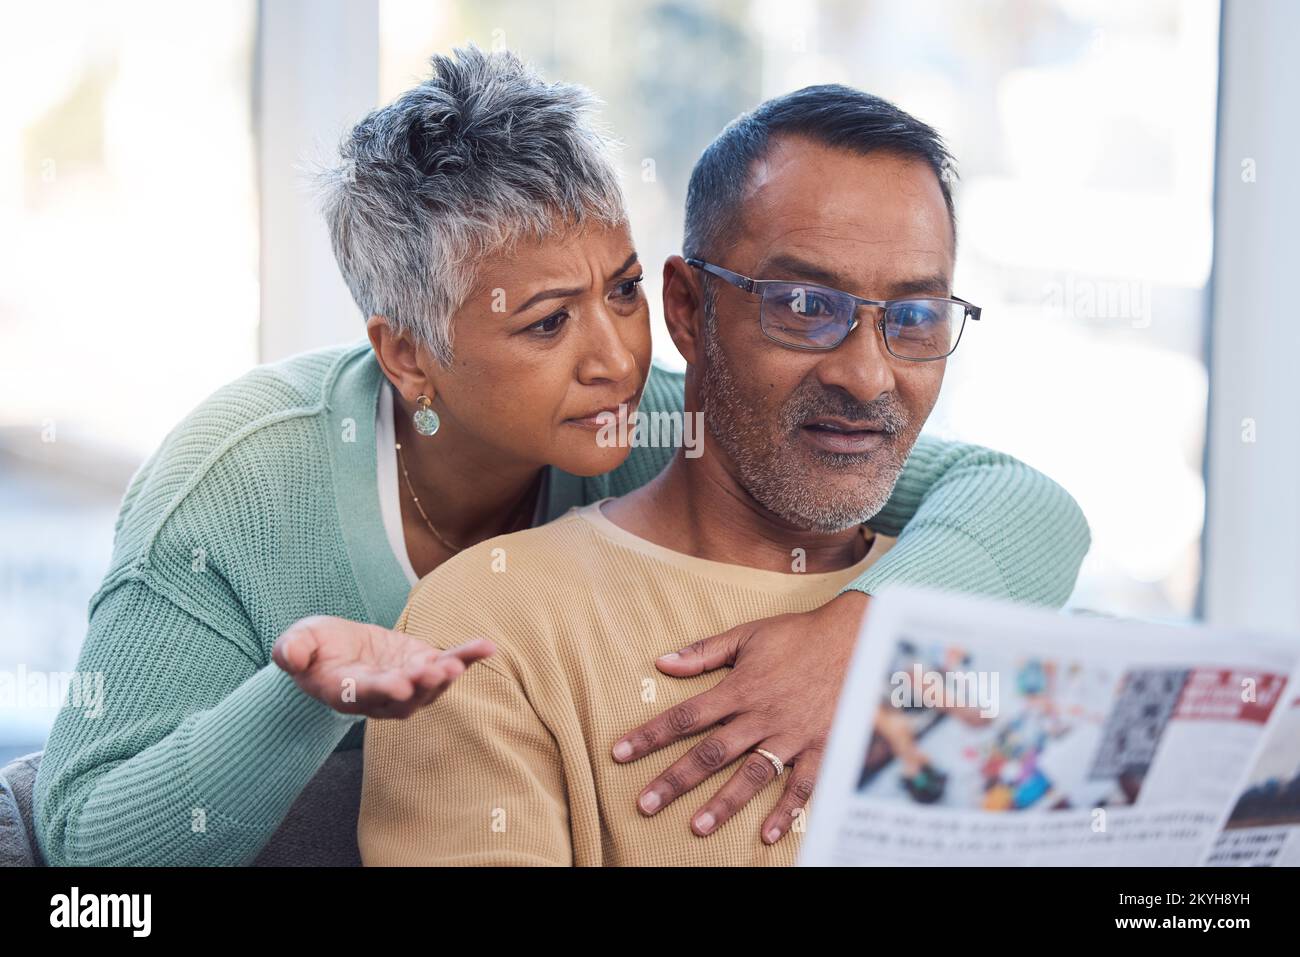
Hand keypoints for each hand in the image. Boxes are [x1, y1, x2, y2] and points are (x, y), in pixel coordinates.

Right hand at [272, 615, 494, 718]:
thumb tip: (290, 656)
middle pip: (404, 697)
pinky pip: (450, 664)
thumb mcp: (297, 642)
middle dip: (421, 686)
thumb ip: (293, 650)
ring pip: (430, 687)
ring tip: (461, 661)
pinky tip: (487, 646)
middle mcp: (381, 696)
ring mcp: (407, 684)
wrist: (336, 651)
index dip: (383, 690)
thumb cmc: (314, 648)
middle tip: (436, 673)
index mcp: (346, 691)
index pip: (366, 694)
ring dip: (447, 676)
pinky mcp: (425, 667)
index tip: (398, 685)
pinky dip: (469, 656)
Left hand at [611, 591, 868, 843]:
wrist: (858, 637)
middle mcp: (761, 717)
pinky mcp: (822, 748)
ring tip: (696, 827)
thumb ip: (704, 652)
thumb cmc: (800, 635)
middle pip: (710, 753)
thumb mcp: (748, 635)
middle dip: (675, 780)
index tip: (619, 753)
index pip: (685, 716)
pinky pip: (803, 786)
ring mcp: (792, 736)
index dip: (650, 735)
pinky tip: (768, 834)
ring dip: (723, 803)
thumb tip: (662, 662)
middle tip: (645, 804)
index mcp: (739, 689)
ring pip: (751, 775)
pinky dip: (787, 811)